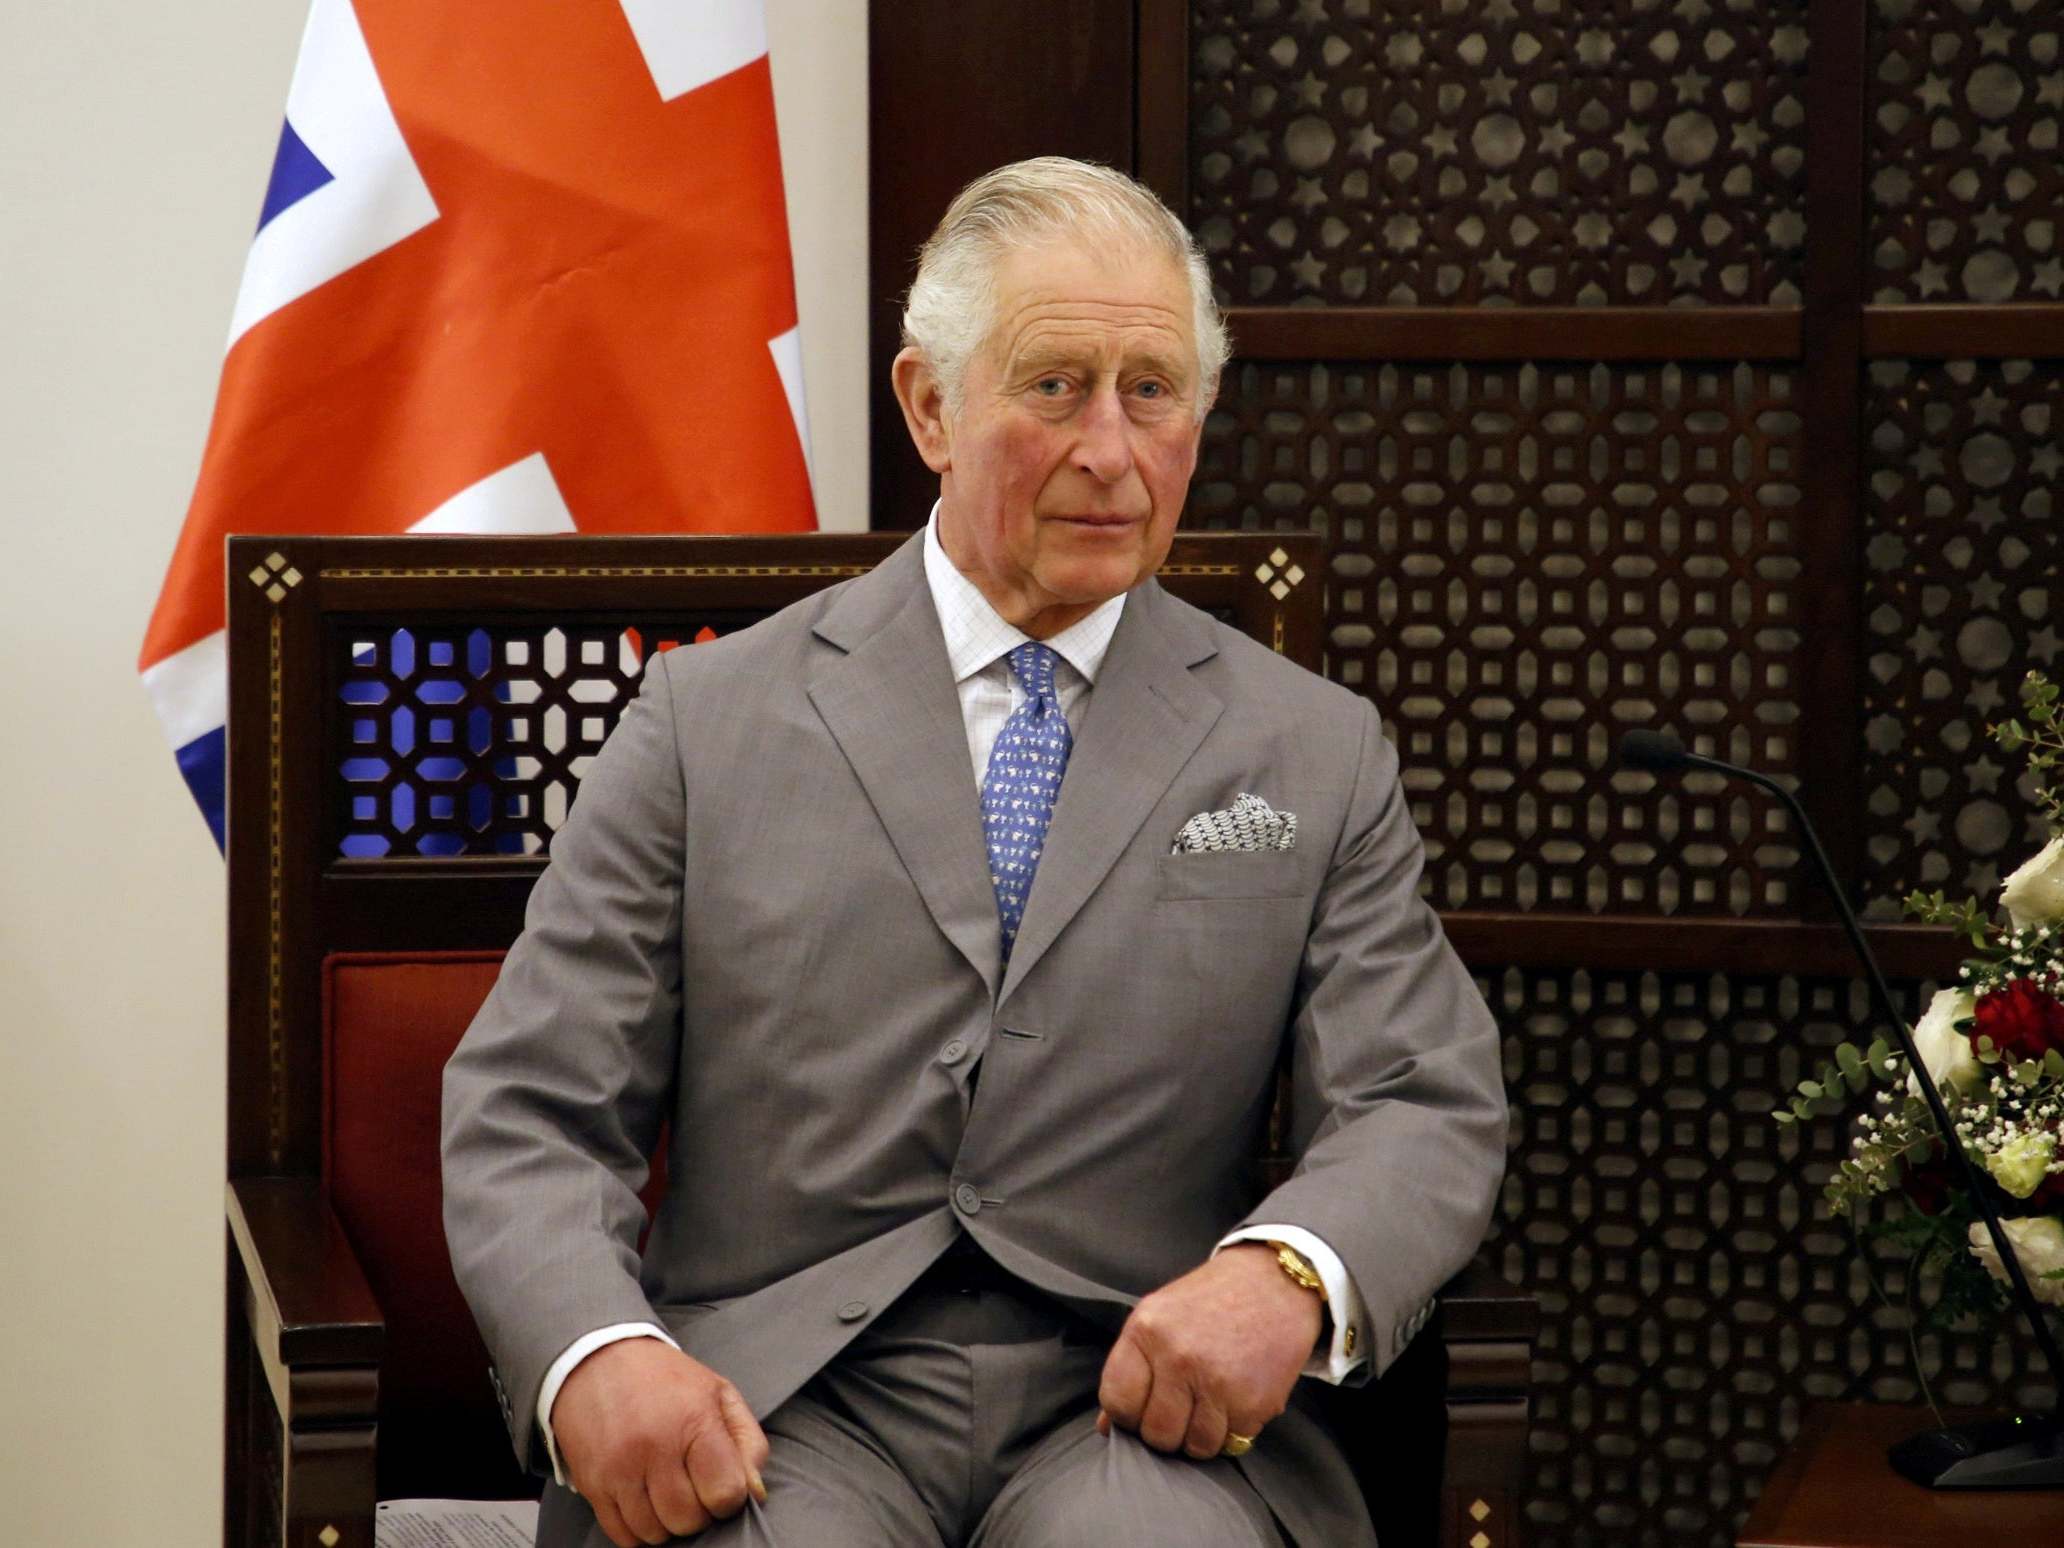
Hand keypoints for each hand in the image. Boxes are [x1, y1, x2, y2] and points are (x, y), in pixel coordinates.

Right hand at [552, 1338, 769, 1545]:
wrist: (599, 1360)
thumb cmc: (666, 1380)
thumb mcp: (719, 1394)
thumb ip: (748, 1443)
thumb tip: (755, 1493)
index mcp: (693, 1421)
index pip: (724, 1493)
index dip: (729, 1497)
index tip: (720, 1483)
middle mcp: (653, 1447)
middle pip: (688, 1520)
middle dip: (698, 1512)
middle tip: (692, 1487)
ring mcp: (618, 1469)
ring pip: (654, 1533)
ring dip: (667, 1523)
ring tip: (666, 1492)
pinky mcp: (591, 1484)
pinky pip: (622, 1535)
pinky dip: (638, 1530)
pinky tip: (644, 1503)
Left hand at [1096, 1244, 1322, 1458]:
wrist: (1275, 1281)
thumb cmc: (1213, 1299)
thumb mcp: (1159, 1316)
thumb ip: (1131, 1368)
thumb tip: (1106, 1425)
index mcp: (1146, 1331)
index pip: (1117, 1402)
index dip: (1127, 1415)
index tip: (1142, 1408)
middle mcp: (1178, 1358)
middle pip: (1156, 1434)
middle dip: (1166, 1431)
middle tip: (1182, 1409)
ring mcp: (1217, 1382)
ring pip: (1195, 1446)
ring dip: (1201, 1435)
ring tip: (1210, 1404)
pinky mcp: (1253, 1402)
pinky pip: (1232, 1440)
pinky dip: (1233, 1428)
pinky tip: (1237, 1395)